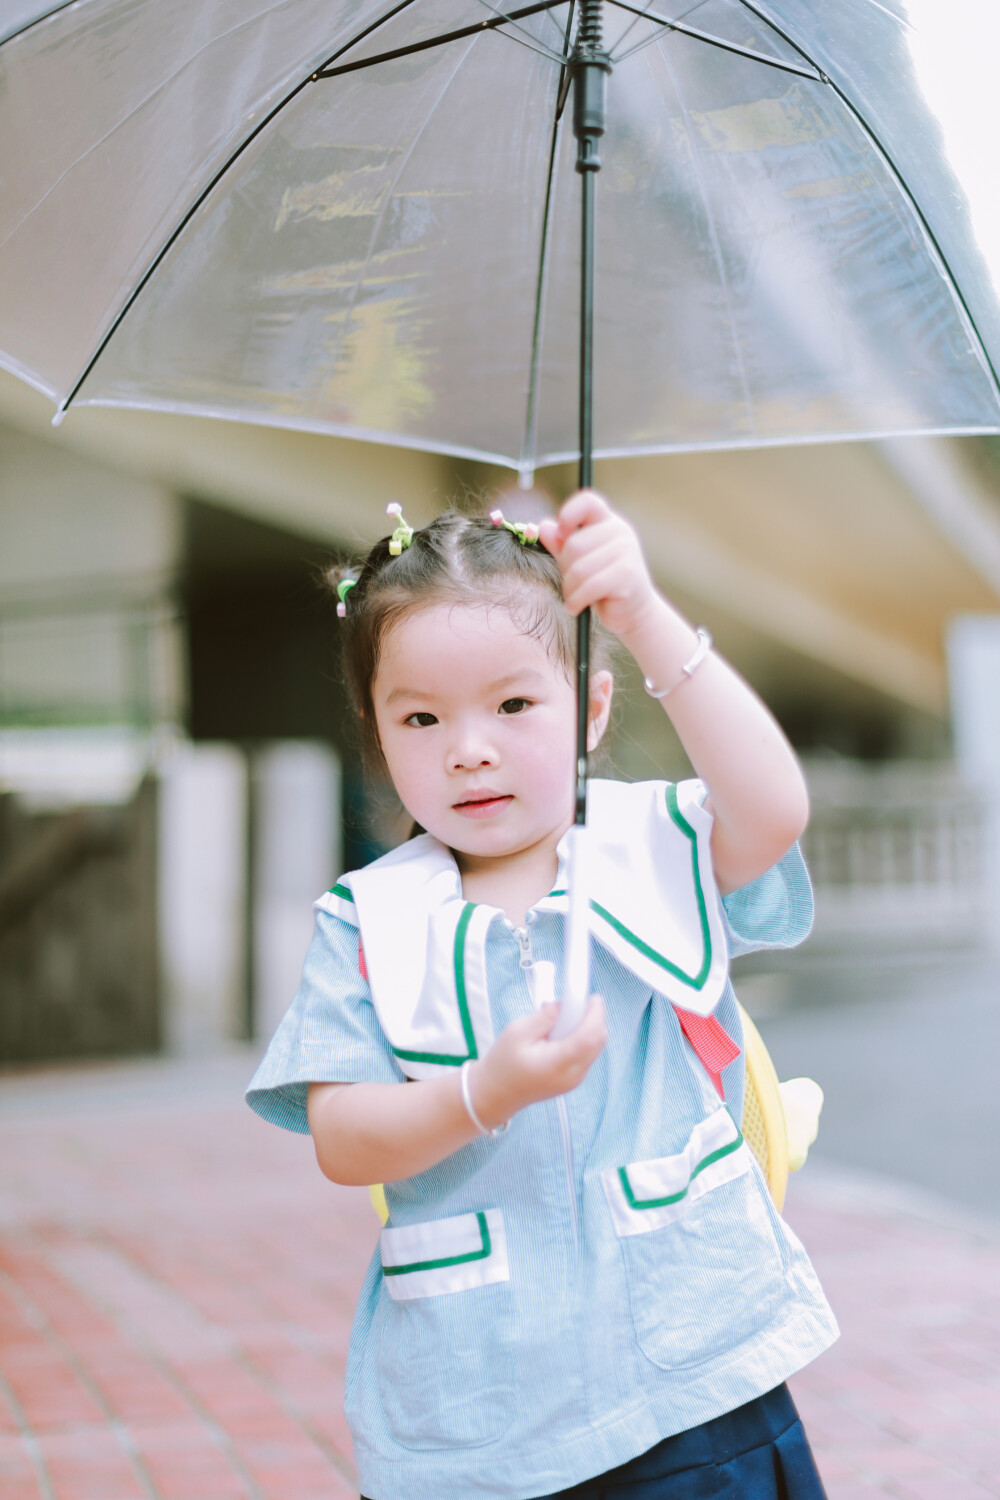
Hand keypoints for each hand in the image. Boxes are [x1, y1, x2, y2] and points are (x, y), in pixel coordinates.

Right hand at [468, 995, 606, 1126]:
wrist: (497, 1094)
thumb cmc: (503, 1064)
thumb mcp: (516, 1032)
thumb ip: (544, 1017)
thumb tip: (564, 1004)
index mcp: (558, 1064)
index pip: (589, 1037)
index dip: (595, 1014)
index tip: (592, 997)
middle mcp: (573, 1074)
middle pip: (598, 1040)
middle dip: (592, 1017)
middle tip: (572, 1004)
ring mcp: (576, 1079)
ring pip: (595, 1046)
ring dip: (586, 1026)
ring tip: (559, 1020)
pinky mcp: (575, 1078)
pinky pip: (587, 1052)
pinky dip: (581, 1037)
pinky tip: (559, 1033)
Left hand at [538, 491, 657, 640]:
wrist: (633, 614)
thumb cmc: (603, 587)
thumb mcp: (578, 562)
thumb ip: (560, 544)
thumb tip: (542, 526)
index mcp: (607, 522)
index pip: (587, 501)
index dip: (568, 514)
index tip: (562, 536)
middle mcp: (620, 531)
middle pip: (574, 544)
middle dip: (565, 569)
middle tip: (572, 584)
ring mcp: (627, 551)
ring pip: (579, 568)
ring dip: (570, 590)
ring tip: (574, 599)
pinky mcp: (627, 574)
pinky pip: (589, 585)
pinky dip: (576, 601)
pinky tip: (576, 607)